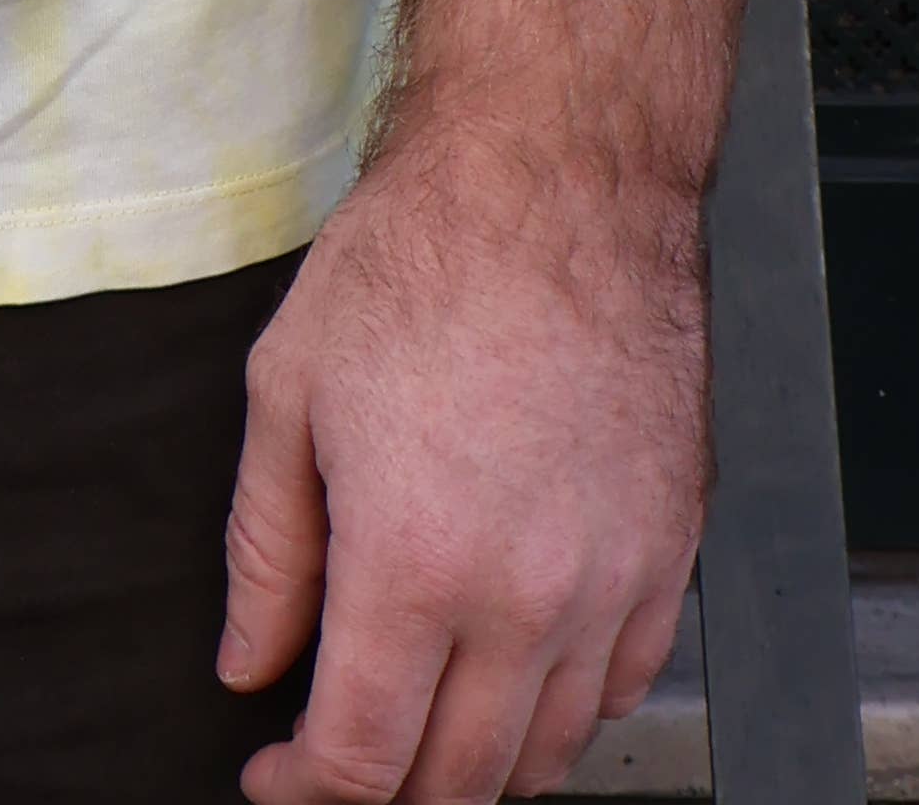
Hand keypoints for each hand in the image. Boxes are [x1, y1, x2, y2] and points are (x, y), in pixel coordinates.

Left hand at [218, 109, 702, 800]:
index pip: (359, 762)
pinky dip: (562, 714)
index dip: (302, 794)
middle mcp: (523, 598)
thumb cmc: (425, 254)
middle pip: (454, 783)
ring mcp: (610, 583)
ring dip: (474, 769)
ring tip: (421, 725)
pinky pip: (620, 691)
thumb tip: (249, 659)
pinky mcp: (669, 552)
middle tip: (339, 756)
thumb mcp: (289, 388)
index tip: (274, 777)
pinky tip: (514, 677)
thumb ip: (265, 549)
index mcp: (414, 563)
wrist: (557, 175)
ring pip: (545, 755)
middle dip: (384, 794)